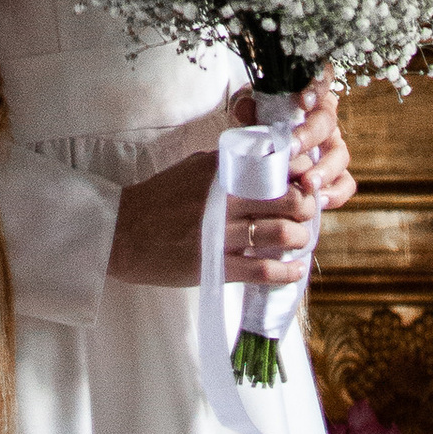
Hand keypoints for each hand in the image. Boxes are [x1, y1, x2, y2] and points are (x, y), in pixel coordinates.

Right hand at [107, 145, 317, 289]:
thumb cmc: (159, 198)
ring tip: (302, 240)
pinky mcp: (215, 266)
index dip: (300, 175)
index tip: (307, 182)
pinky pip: (261, 270)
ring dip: (300, 238)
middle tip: (309, 212)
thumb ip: (226, 165)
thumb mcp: (192, 168)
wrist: (123, 232)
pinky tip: (295, 271)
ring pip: (280, 234)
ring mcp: (221, 234)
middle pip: (287, 201)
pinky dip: (285, 272)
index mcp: (220, 171)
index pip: (275, 167)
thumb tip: (262, 161)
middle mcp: (224, 199)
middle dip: (307, 208)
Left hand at [239, 75, 357, 224]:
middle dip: (310, 136)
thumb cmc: (256, 122)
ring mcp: (332, 147)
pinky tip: (318, 200)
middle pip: (327, 122)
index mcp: (309, 95)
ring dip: (325, 170)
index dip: (317, 87)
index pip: (322, 78)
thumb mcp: (246, 109)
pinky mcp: (336, 174)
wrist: (258, 153)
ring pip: (341, 155)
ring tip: (307, 184)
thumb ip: (246, 106)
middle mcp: (325, 119)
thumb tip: (246, 109)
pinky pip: (345, 183)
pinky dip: (335, 193)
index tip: (303, 101)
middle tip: (291, 150)